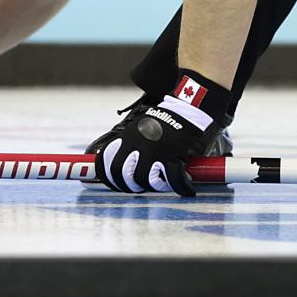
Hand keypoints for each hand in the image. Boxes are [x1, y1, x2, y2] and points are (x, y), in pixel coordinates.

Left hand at [93, 70, 229, 195]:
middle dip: (130, 185)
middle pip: (124, 175)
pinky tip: (185, 188)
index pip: (107, 163)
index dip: (109, 178)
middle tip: (139, 187)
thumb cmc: (165, 121)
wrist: (189, 108)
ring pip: (146, 180)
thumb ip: (127, 143)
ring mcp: (155, 152)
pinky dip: (180, 187)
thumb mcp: (139, 127)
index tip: (116, 184)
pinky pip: (173, 180)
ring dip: (155, 186)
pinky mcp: (174, 157)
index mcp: (127, 137)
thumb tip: (118, 164)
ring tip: (163, 183)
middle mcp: (138, 145)